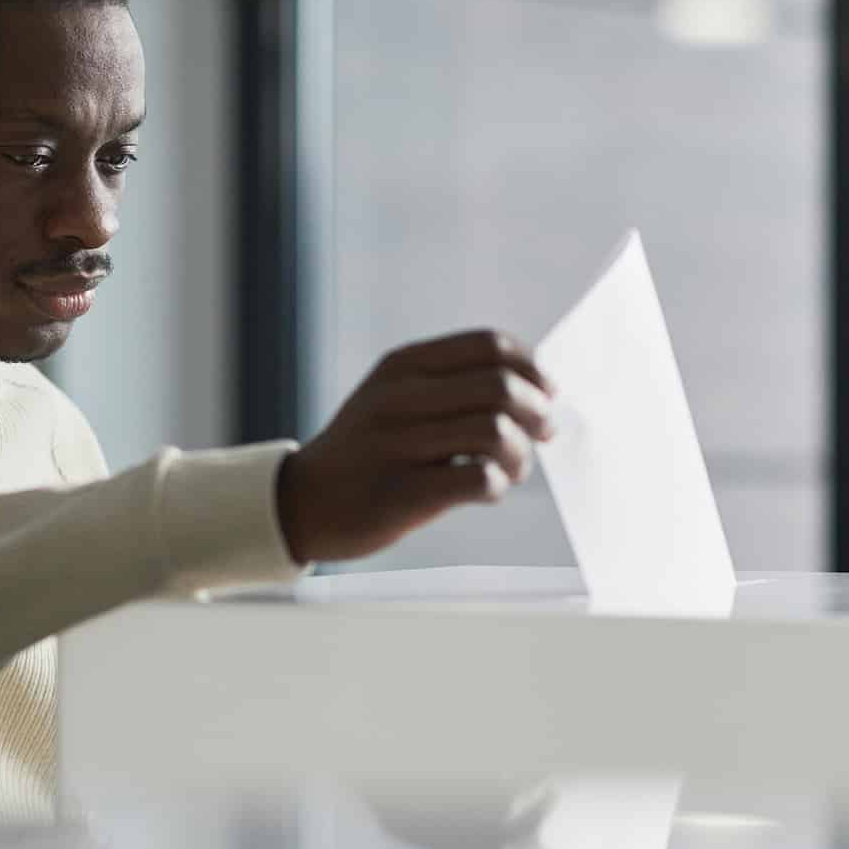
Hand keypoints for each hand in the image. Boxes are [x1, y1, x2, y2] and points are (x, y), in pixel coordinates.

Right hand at [275, 329, 556, 563]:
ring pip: (495, 432)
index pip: (489, 345)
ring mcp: (396, 445)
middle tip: (542, 434)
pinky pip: (477, 479)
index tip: (545, 393)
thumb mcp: (393, 397)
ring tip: (511, 468)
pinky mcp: (399, 492)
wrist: (303, 502)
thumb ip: (451, 385)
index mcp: (402, 366)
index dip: (532, 368)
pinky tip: (486, 490)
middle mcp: (397, 398)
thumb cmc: (366, 451)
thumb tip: (536, 390)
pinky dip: (497, 485)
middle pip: (500, 388)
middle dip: (538, 413)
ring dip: (520, 454)